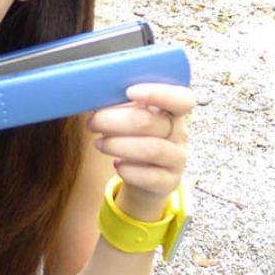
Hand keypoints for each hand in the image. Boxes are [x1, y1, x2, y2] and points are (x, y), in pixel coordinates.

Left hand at [87, 83, 192, 219]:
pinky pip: (150, 177)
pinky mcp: (170, 182)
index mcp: (173, 109)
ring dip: (117, 145)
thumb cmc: (132, 136)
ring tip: (98, 143)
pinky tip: (117, 165)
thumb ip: (120, 103)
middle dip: (114, 121)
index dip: (159, 93)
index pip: (181, 98)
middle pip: (150, 122)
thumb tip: (97, 94)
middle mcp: (180, 133)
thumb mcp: (129, 115)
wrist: (141, 175)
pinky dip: (128, 170)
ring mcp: (177, 158)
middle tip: (93, 123)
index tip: (130, 92)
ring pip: (151, 149)